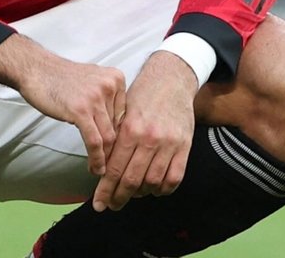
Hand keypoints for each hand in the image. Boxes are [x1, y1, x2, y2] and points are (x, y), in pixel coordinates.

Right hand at [0, 35, 126, 175]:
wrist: (36, 70)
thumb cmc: (60, 78)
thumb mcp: (93, 82)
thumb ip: (107, 100)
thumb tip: (115, 128)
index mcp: (116, 79)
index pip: (126, 116)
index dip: (122, 137)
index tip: (118, 152)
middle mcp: (110, 86)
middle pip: (119, 127)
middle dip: (114, 150)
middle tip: (111, 166)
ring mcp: (96, 98)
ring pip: (109, 137)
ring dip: (106, 158)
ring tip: (101, 169)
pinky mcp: (81, 110)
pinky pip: (95, 141)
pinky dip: (97, 158)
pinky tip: (95, 167)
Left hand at [92, 51, 197, 211]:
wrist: (171, 79)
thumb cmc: (142, 96)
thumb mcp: (122, 113)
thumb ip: (115, 140)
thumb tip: (101, 169)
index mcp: (130, 129)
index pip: (114, 169)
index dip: (105, 190)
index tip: (98, 203)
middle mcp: (149, 138)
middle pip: (131, 180)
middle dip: (118, 197)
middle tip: (111, 205)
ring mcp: (169, 143)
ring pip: (152, 182)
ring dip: (140, 194)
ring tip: (131, 195)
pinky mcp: (185, 146)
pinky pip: (174, 178)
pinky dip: (163, 189)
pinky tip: (154, 189)